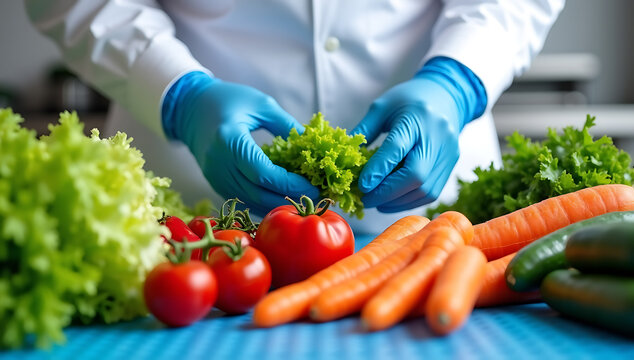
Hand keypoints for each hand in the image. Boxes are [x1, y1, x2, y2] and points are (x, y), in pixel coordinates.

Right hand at [163, 72, 318, 215]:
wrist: (189, 107)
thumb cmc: (226, 99)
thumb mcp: (261, 103)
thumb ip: (286, 125)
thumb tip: (311, 144)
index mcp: (229, 140)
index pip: (263, 174)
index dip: (290, 185)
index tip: (314, 187)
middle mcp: (219, 163)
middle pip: (258, 193)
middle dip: (289, 199)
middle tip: (316, 198)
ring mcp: (214, 176)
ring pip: (251, 201)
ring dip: (278, 204)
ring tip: (304, 200)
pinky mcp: (215, 183)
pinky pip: (243, 199)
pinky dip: (264, 202)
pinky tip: (283, 198)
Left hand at [351, 57, 485, 212]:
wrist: (446, 96)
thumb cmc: (408, 100)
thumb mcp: (381, 107)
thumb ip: (364, 131)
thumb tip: (344, 157)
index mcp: (417, 117)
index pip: (397, 148)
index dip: (378, 170)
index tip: (362, 186)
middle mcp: (436, 137)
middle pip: (415, 175)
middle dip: (387, 192)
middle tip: (366, 199)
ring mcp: (447, 153)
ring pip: (425, 190)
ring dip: (397, 202)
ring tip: (376, 202)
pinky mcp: (450, 165)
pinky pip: (431, 193)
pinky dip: (409, 202)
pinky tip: (392, 201)